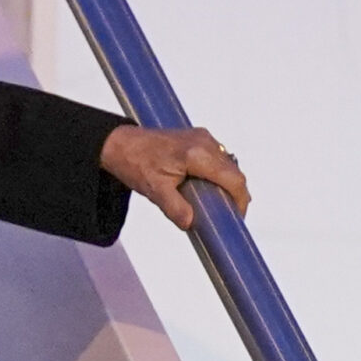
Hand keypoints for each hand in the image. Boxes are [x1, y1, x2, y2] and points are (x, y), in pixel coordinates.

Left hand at [100, 123, 249, 230]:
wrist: (120, 144)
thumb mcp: (155, 191)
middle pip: (234, 171)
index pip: (233, 178)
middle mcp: (205, 142)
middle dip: (234, 193)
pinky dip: (218, 173)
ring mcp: (203, 137)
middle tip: (227, 213)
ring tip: (216, 202)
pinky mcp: (198, 137)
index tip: (237, 215)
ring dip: (226, 183)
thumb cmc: (135, 162)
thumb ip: (175, 209)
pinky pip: (218, 157)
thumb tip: (190, 223)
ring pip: (227, 164)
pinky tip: (207, 187)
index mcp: (198, 155)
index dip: (240, 199)